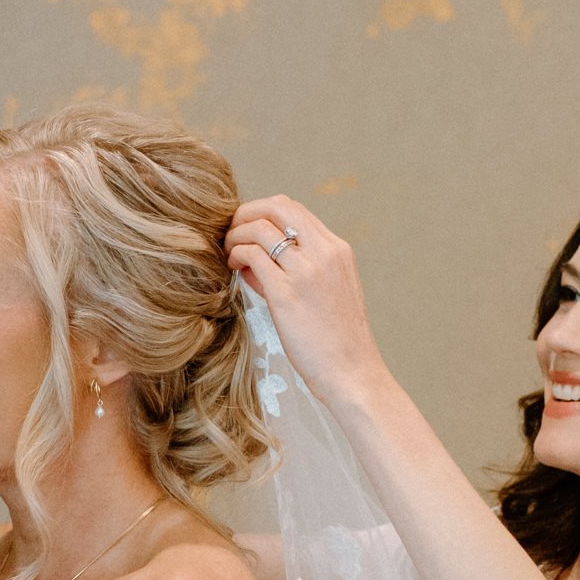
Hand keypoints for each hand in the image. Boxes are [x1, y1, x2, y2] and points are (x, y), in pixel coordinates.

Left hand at [226, 196, 386, 408]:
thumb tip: (254, 259)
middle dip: (246, 212)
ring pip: (259, 228)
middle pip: (276, 206)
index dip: (264, 211)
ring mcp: (306, 272)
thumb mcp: (329, 294)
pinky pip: (252, 255)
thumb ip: (297, 271)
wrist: (352, 372)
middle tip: (231, 231)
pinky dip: (236, 255)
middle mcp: (324, 253)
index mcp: (337, 250)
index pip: (295, 209)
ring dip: (236, 235)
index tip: (248, 227)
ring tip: (228, 253)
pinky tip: (233, 268)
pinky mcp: (286, 293)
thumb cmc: (337, 342)